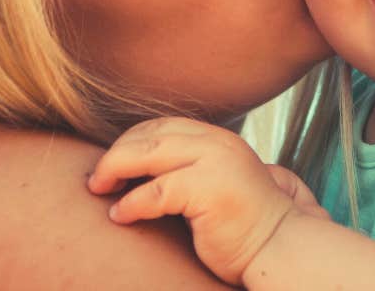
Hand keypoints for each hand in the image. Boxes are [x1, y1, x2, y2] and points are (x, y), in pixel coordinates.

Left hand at [87, 117, 325, 284]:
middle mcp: (217, 143)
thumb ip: (187, 169)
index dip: (129, 141)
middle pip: (149, 134)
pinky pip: (154, 192)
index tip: (111, 164)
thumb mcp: (214, 183)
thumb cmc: (241, 226)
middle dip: (116, 154)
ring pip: (146, 154)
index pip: (161, 126)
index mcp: (218, 139)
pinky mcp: (208, 190)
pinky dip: (130, 204)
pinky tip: (119, 216)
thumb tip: (136, 171)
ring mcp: (215, 162)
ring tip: (98, 189)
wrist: (278, 249)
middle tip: (96, 178)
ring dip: (114, 170)